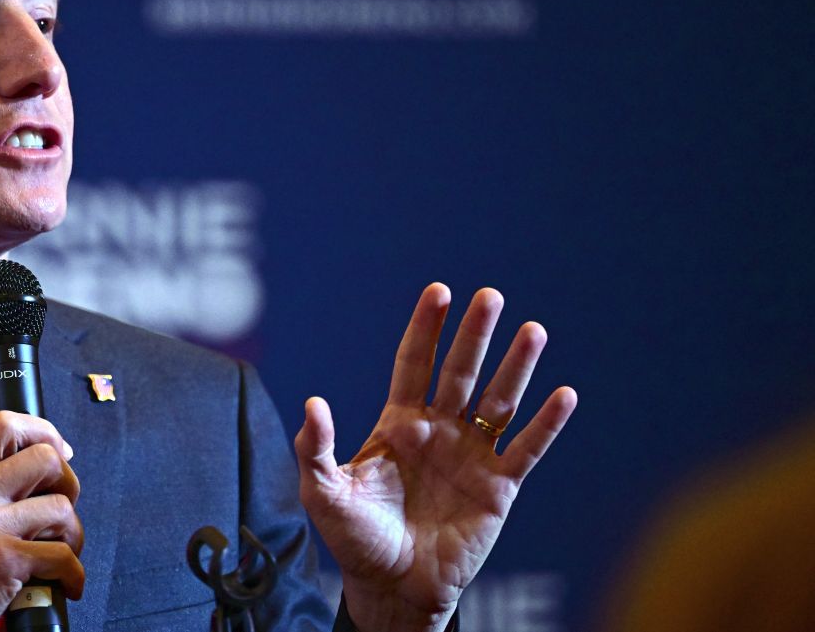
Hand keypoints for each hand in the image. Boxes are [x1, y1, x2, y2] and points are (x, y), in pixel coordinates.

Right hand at [0, 411, 83, 631]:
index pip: (6, 425)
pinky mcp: (5, 561)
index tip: (59, 449)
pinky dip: (72, 574)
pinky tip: (64, 582)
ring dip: (72, 534)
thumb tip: (32, 471)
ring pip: (62, 508)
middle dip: (69, 483)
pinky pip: (62, 556)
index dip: (43, 431)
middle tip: (62, 506)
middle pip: (45, 459)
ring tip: (61, 550)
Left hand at [295, 284, 576, 631]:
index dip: (425, 328)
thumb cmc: (355, 540)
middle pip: (459, 371)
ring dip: (516, 366)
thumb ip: (317, 448)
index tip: (438, 291)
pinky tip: (564, 394)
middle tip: (490, 296)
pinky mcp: (498, 487)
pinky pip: (526, 449)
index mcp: (398, 424)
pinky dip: (546, 424)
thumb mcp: (323, 493)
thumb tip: (314, 403)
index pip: (413, 363)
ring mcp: (471, 456)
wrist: (393, 588)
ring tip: (533, 330)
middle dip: (474, 334)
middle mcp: (439, 431)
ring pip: (498, 401)